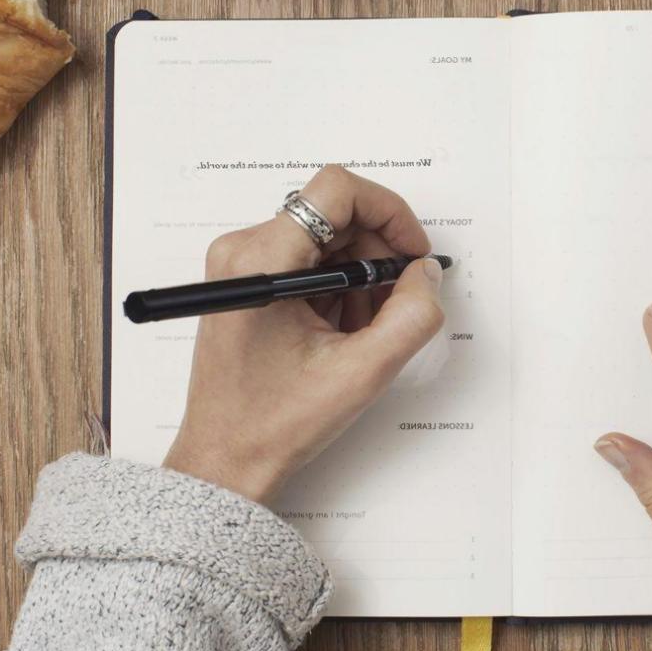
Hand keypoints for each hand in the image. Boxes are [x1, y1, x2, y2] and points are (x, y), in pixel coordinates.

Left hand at [162, 165, 445, 502]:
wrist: (225, 459)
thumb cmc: (274, 423)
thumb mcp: (361, 372)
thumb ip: (411, 315)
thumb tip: (426, 273)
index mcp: (261, 261)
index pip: (337, 191)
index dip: (389, 213)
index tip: (412, 253)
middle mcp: (243, 250)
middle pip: (336, 214)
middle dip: (377, 256)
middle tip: (395, 305)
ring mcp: (242, 264)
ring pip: (327, 238)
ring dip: (360, 276)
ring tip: (360, 331)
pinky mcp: (247, 280)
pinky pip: (310, 260)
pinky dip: (339, 288)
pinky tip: (340, 333)